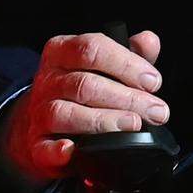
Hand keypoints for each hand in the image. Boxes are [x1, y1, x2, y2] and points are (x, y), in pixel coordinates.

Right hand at [2, 30, 167, 184]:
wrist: (43, 120)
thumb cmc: (82, 87)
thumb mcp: (104, 64)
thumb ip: (130, 52)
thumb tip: (149, 41)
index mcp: (62, 51)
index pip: (93, 48)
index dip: (126, 64)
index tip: (153, 81)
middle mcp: (47, 80)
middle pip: (85, 84)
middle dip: (127, 98)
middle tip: (156, 111)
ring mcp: (39, 112)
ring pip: (67, 113)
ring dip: (104, 120)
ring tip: (133, 125)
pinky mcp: (36, 144)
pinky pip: (44, 148)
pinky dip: (60, 150)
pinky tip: (76, 150)